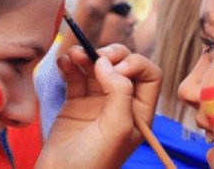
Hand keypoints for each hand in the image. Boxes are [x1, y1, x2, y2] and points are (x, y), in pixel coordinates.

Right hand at [36, 44, 160, 167]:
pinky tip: (64, 62)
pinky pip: (76, 75)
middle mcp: (121, 104)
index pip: (149, 75)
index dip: (135, 64)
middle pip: (124, 65)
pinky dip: (70, 65)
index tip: (116, 69)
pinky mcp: (75, 102)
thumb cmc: (93, 162)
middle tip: (96, 57)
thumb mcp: (116, 128)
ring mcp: (97, 102)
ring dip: (86, 56)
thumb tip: (109, 64)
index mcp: (139, 112)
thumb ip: (119, 92)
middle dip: (111, 55)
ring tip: (73, 55)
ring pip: (98, 67)